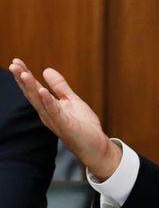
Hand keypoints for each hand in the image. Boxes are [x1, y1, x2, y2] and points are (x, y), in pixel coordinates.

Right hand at [8, 58, 121, 180]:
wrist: (96, 146)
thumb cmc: (83, 126)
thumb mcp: (71, 100)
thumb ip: (60, 87)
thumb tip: (46, 70)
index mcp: (48, 107)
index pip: (34, 89)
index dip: (25, 76)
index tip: (16, 61)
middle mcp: (47, 114)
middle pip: (32, 94)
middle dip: (22, 79)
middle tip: (13, 64)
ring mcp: (55, 120)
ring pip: (40, 102)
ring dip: (31, 87)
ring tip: (23, 73)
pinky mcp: (66, 126)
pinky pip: (55, 113)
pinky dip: (48, 102)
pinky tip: (42, 91)